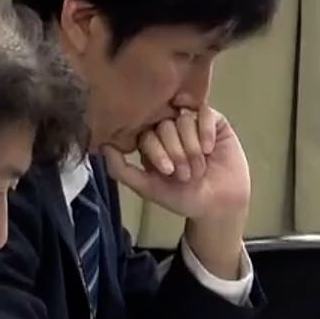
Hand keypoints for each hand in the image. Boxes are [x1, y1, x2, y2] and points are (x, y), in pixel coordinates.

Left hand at [102, 107, 251, 222]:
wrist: (217, 205)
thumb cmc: (182, 196)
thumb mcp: (147, 187)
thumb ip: (121, 170)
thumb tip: (102, 147)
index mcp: (150, 142)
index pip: (146, 134)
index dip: (157, 151)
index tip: (168, 172)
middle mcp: (169, 129)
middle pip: (165, 125)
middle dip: (176, 152)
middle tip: (185, 174)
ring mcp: (191, 123)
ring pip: (184, 119)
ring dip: (191, 147)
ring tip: (198, 167)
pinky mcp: (214, 121)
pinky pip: (205, 113)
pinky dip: (205, 132)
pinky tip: (209, 149)